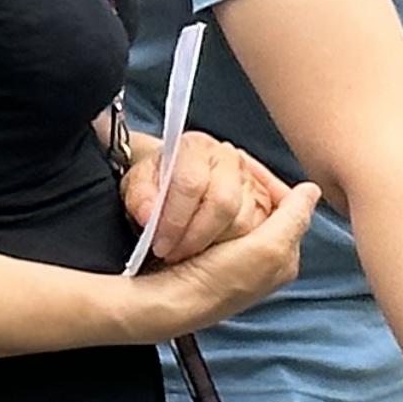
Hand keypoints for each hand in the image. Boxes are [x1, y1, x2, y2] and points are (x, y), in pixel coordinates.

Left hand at [119, 125, 275, 263]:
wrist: (173, 180)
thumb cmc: (157, 184)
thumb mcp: (137, 186)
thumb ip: (141, 198)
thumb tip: (150, 215)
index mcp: (196, 146)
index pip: (191, 184)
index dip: (174, 220)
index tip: (160, 245)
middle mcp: (228, 158)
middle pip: (223, 203)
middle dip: (197, 236)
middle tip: (175, 254)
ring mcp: (251, 180)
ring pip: (244, 221)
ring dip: (215, 246)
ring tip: (190, 255)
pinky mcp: (265, 203)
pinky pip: (258, 232)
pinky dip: (234, 248)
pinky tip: (211, 250)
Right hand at [138, 175, 323, 332]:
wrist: (161, 301)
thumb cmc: (214, 285)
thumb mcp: (268, 251)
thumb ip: (294, 219)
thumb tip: (312, 191)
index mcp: (278, 254)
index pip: (283, 203)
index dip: (266, 182)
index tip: (245, 166)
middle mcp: (255, 252)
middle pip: (254, 199)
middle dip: (238, 188)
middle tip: (220, 184)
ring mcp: (224, 246)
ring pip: (226, 200)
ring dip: (211, 193)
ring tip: (198, 196)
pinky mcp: (193, 242)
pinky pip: (200, 208)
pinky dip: (192, 201)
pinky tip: (186, 202)